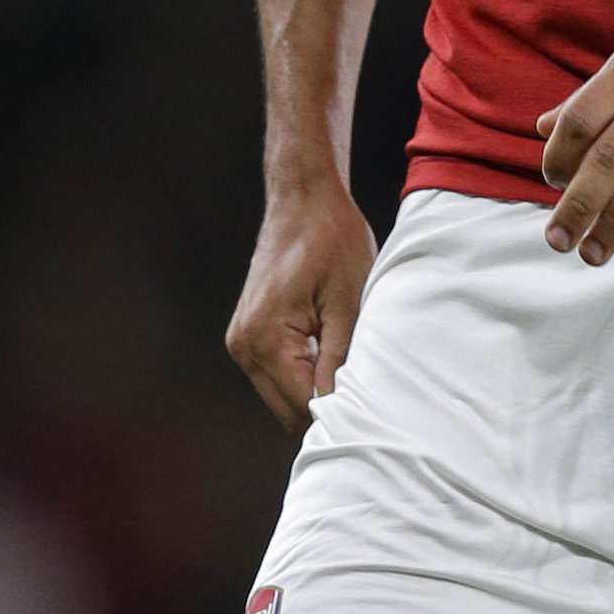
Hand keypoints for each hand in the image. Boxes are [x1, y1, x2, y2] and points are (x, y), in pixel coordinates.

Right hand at [226, 183, 377, 431]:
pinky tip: (333, 358)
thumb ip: (341, 358)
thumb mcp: (349, 301)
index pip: (302, 404)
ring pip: (282, 394)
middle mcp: (244, 345)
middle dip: (325, 408)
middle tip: (368, 397)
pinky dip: (304, 374)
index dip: (338, 413)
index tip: (372, 410)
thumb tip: (340, 405)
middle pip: (287, 408)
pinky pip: (278, 373)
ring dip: (314, 390)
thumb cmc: (332, 240)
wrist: (304, 200)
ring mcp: (242, 342)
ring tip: (353, 372)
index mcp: (266, 338)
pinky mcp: (248, 335)